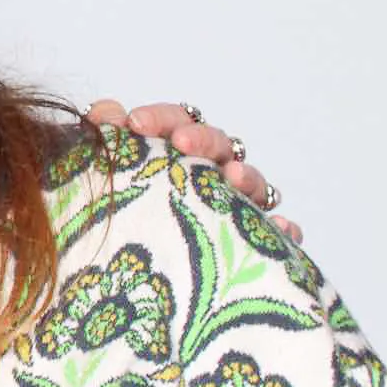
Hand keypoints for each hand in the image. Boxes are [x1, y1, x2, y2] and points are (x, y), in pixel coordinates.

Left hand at [84, 98, 302, 243]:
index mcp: (180, 154)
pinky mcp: (256, 242)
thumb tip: (104, 110)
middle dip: (203, 139)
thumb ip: (107, 140)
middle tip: (182, 142)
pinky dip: (282, 230)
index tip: (135, 122)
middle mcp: (214, 174)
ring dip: (247, 176)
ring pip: (253, 184)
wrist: (141, 276)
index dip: (161, 118)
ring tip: (233, 178)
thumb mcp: (114, 177)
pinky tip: (281, 230)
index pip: (178, 123)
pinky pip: (277, 235)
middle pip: (220, 145)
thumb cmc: (129, 215)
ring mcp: (238, 205)